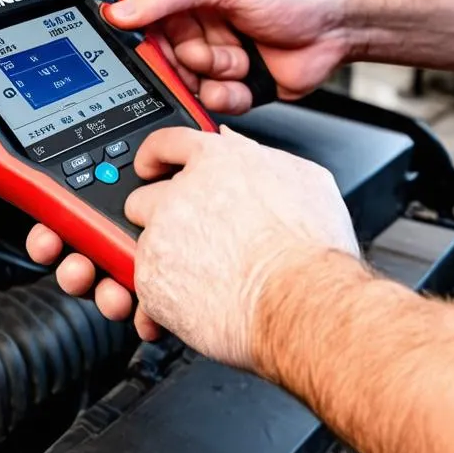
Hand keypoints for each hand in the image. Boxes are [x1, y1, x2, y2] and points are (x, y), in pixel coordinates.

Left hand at [27, 127, 359, 366]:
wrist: (299, 302)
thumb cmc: (311, 250)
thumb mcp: (304, 181)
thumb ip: (261, 157)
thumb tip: (237, 143)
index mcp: (217, 162)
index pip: (169, 142)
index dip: (155, 156)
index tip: (149, 166)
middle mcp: (181, 194)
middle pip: (144, 197)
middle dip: (158, 220)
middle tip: (189, 242)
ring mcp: (160, 236)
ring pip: (143, 247)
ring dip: (164, 264)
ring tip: (200, 283)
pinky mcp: (150, 278)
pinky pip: (143, 291)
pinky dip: (161, 304)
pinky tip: (193, 310)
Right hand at [106, 0, 354, 113]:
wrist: (350, 20)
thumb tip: (119, 10)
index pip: (147, 8)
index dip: (147, 30)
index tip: (155, 42)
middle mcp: (205, 12)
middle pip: (165, 50)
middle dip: (187, 57)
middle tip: (207, 52)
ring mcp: (222, 46)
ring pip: (188, 78)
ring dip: (212, 75)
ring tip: (240, 59)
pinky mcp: (239, 78)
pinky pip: (213, 98)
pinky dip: (227, 95)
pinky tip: (246, 78)